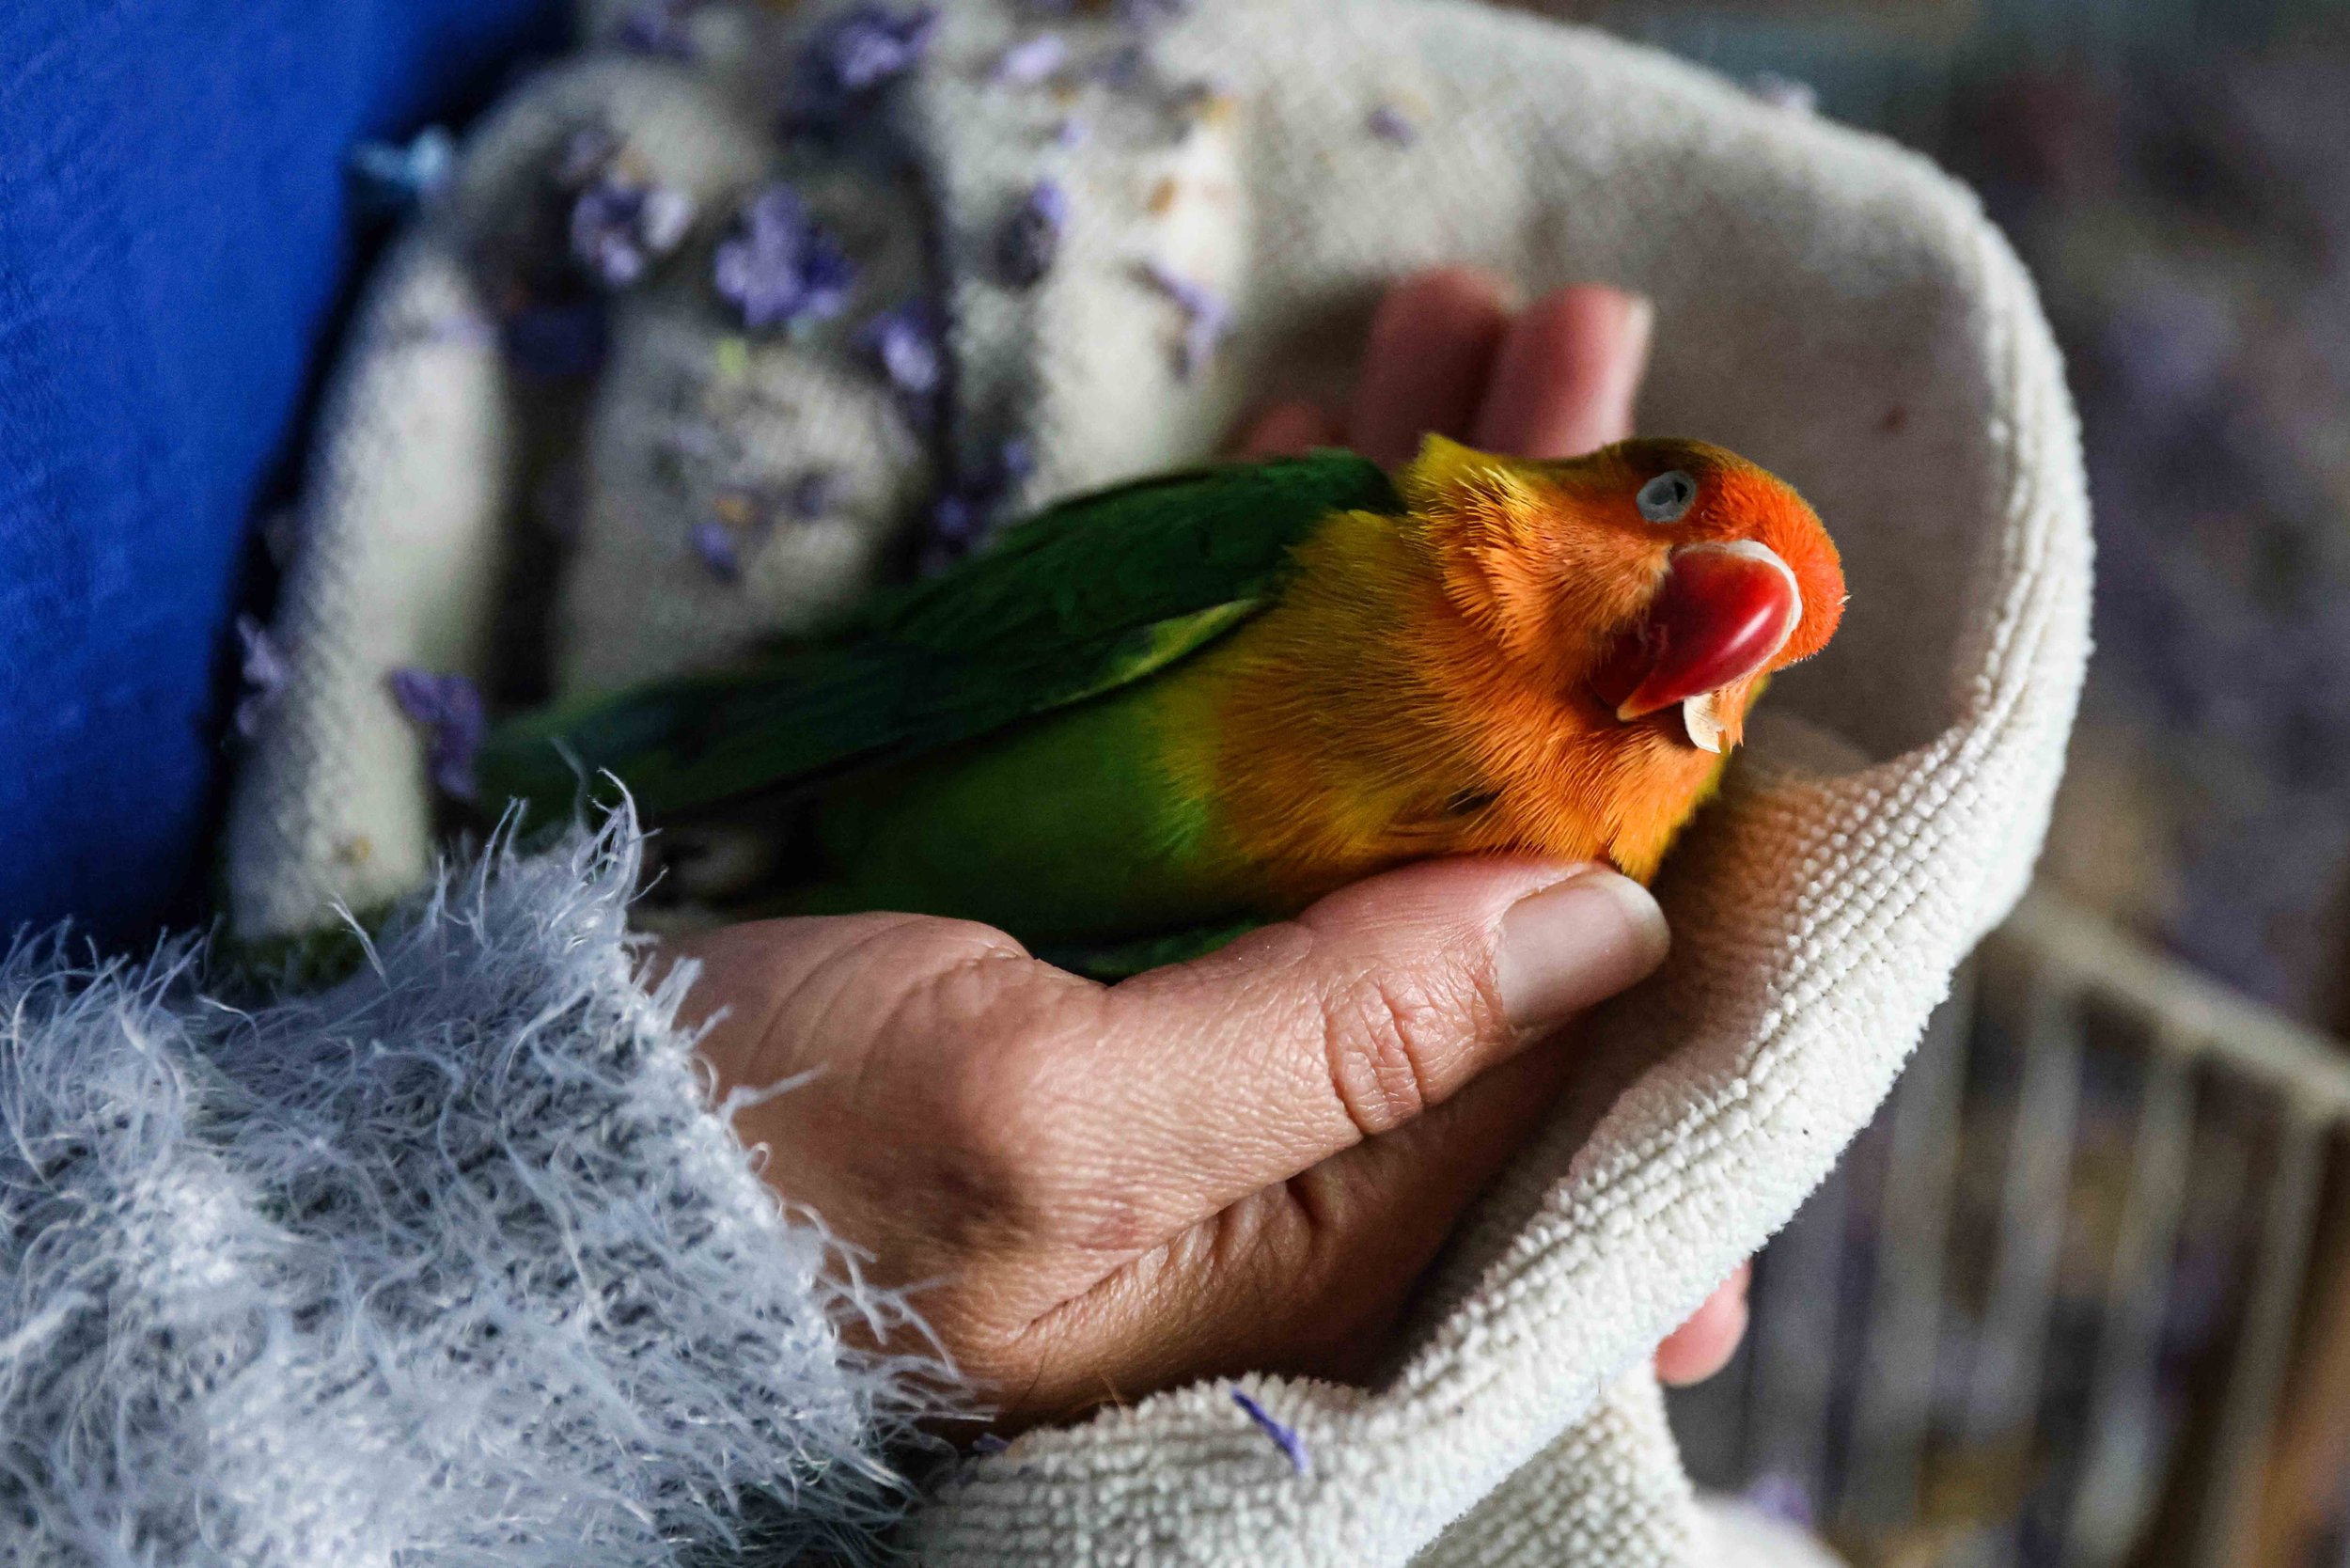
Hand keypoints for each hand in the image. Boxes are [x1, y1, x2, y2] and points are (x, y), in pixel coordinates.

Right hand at [673, 269, 1734, 1426]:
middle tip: (1588, 395)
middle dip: (1545, 621)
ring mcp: (1219, 1028)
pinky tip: (1322, 454)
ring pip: (1377, 776)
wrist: (543, 1161)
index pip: (1588, 1021)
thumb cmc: (769, 1174)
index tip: (1687, 582)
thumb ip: (1338, 1046)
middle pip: (1499, 860)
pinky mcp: (1123, 939)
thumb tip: (1603, 925)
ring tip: (1472, 350)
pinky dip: (1280, 598)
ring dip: (1421, 561)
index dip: (1650, 778)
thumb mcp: (1053, 1124)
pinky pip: (1249, 754)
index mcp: (1342, 1242)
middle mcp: (1315, 1147)